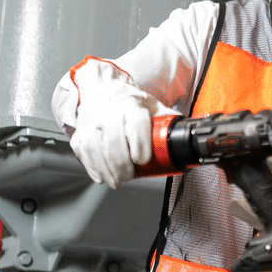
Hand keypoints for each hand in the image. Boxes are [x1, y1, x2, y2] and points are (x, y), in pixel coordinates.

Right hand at [68, 61, 159, 189]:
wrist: (102, 91)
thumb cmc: (129, 102)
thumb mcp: (152, 106)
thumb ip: (169, 121)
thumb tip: (191, 136)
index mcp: (132, 107)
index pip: (135, 127)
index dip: (139, 147)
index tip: (142, 160)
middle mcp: (109, 114)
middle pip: (115, 146)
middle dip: (123, 167)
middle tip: (129, 176)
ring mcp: (92, 125)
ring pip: (98, 153)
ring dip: (109, 171)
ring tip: (118, 180)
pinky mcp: (80, 135)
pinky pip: (85, 156)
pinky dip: (94, 169)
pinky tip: (103, 175)